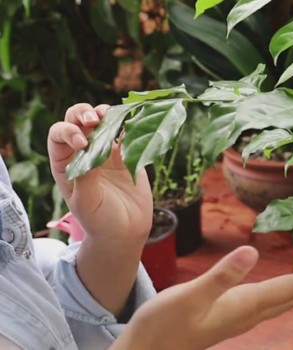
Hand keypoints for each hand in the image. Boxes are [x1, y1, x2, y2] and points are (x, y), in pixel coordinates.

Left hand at [47, 103, 152, 240]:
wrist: (126, 231)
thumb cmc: (99, 221)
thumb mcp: (86, 202)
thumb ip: (85, 176)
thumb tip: (89, 149)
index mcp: (66, 163)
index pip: (59, 136)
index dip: (68, 132)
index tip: (83, 144)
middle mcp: (84, 152)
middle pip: (77, 120)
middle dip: (83, 114)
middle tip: (95, 119)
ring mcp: (107, 151)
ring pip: (103, 121)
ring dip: (106, 113)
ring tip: (114, 115)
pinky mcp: (128, 154)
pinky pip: (127, 132)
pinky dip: (129, 123)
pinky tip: (133, 123)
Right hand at [111, 246, 292, 349]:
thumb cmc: (165, 324)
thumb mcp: (190, 297)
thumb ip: (222, 276)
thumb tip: (253, 251)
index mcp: (245, 306)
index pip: (292, 288)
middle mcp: (250, 312)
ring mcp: (242, 315)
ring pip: (285, 299)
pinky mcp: (232, 313)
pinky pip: (271, 300)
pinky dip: (287, 288)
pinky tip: (287, 284)